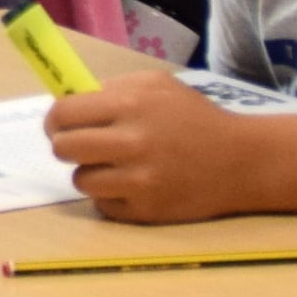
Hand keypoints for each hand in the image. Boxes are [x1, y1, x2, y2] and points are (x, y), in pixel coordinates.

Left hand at [43, 73, 277, 223]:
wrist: (241, 161)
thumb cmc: (195, 118)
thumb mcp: (157, 86)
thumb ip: (113, 89)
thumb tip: (68, 98)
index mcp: (130, 105)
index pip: (63, 114)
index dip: (55, 120)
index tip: (59, 125)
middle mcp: (130, 143)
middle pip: (63, 149)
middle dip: (67, 146)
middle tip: (83, 146)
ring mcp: (137, 180)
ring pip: (80, 180)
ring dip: (91, 173)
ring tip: (115, 165)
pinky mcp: (145, 211)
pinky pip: (103, 205)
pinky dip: (111, 196)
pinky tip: (133, 185)